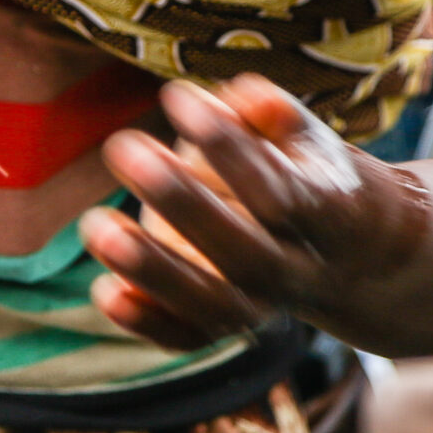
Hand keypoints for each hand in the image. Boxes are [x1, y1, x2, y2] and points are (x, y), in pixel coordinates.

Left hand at [80, 75, 431, 349]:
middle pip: (245, 254)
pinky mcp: (221, 327)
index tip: (176, 95)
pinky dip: (146, 322)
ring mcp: (259, 306)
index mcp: (328, 218)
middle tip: (122, 146)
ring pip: (212, 304)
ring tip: (95, 225)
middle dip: (182, 204)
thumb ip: (273, 113)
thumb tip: (240, 96)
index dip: (229, 147)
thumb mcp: (304, 136)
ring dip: (152, 270)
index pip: (280, 191)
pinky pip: (186, 337)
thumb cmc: (301, 170)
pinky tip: (104, 291)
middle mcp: (295, 271)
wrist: (337, 252)